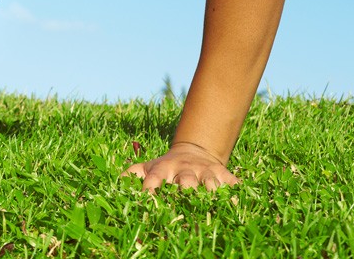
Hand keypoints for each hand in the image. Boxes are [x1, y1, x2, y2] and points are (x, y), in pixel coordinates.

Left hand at [122, 142, 239, 192]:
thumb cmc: (165, 166)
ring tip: (214, 200)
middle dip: (186, 190)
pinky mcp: (221, 172)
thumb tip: (115, 184)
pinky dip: (235, 189)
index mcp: (163, 169)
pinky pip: (231, 181)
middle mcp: (183, 169)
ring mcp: (203, 171)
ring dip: (211, 190)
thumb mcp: (146, 166)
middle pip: (185, 181)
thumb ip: (131, 174)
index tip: (148, 201)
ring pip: (209, 181)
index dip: (150, 189)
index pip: (154, 179)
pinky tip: (238, 200)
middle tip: (185, 202)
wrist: (193, 151)